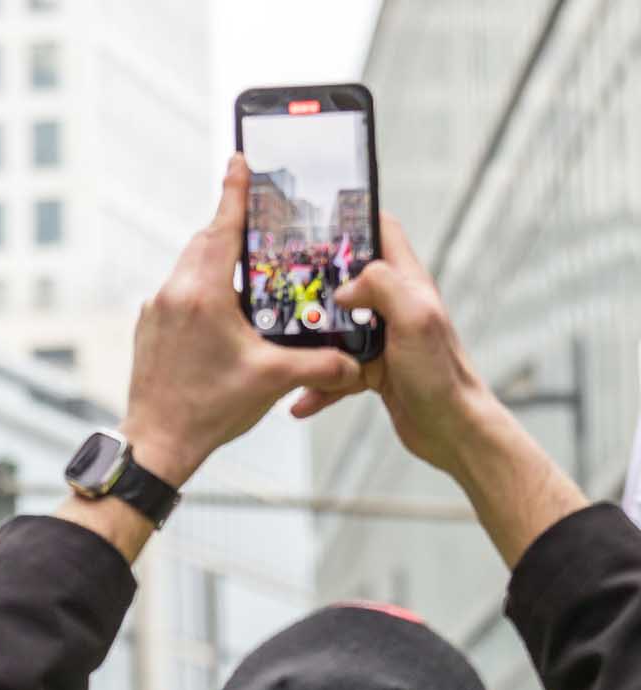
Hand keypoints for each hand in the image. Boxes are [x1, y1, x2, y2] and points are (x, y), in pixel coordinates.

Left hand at [121, 154, 361, 488]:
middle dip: (232, 226)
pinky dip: (201, 285)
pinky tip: (223, 306)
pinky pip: (178, 291)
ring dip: (216, 258)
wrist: (156, 444)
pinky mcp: (148, 327)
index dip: (236, 192)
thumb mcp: (271, 380)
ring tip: (248, 264)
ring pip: (189, 265)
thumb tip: (355, 361)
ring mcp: (155, 310)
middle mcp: (173, 293)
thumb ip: (320, 364)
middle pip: (205, 241)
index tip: (240, 159)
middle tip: (259, 216)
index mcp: (202, 294)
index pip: (223, 228)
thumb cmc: (208, 410)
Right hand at [296, 211, 584, 566]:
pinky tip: (300, 400)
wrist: (451, 429)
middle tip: (279, 284)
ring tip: (281, 348)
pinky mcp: (372, 370)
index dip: (353, 219)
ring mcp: (381, 339)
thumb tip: (344, 285)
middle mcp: (394, 306)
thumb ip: (382, 287)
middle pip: (346, 280)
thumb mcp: (416, 319)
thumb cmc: (442, 375)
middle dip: (313, 282)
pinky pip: (334, 372)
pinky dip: (317, 385)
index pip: (383, 233)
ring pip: (333, 329)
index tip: (317, 219)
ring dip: (308, 342)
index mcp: (408, 285)